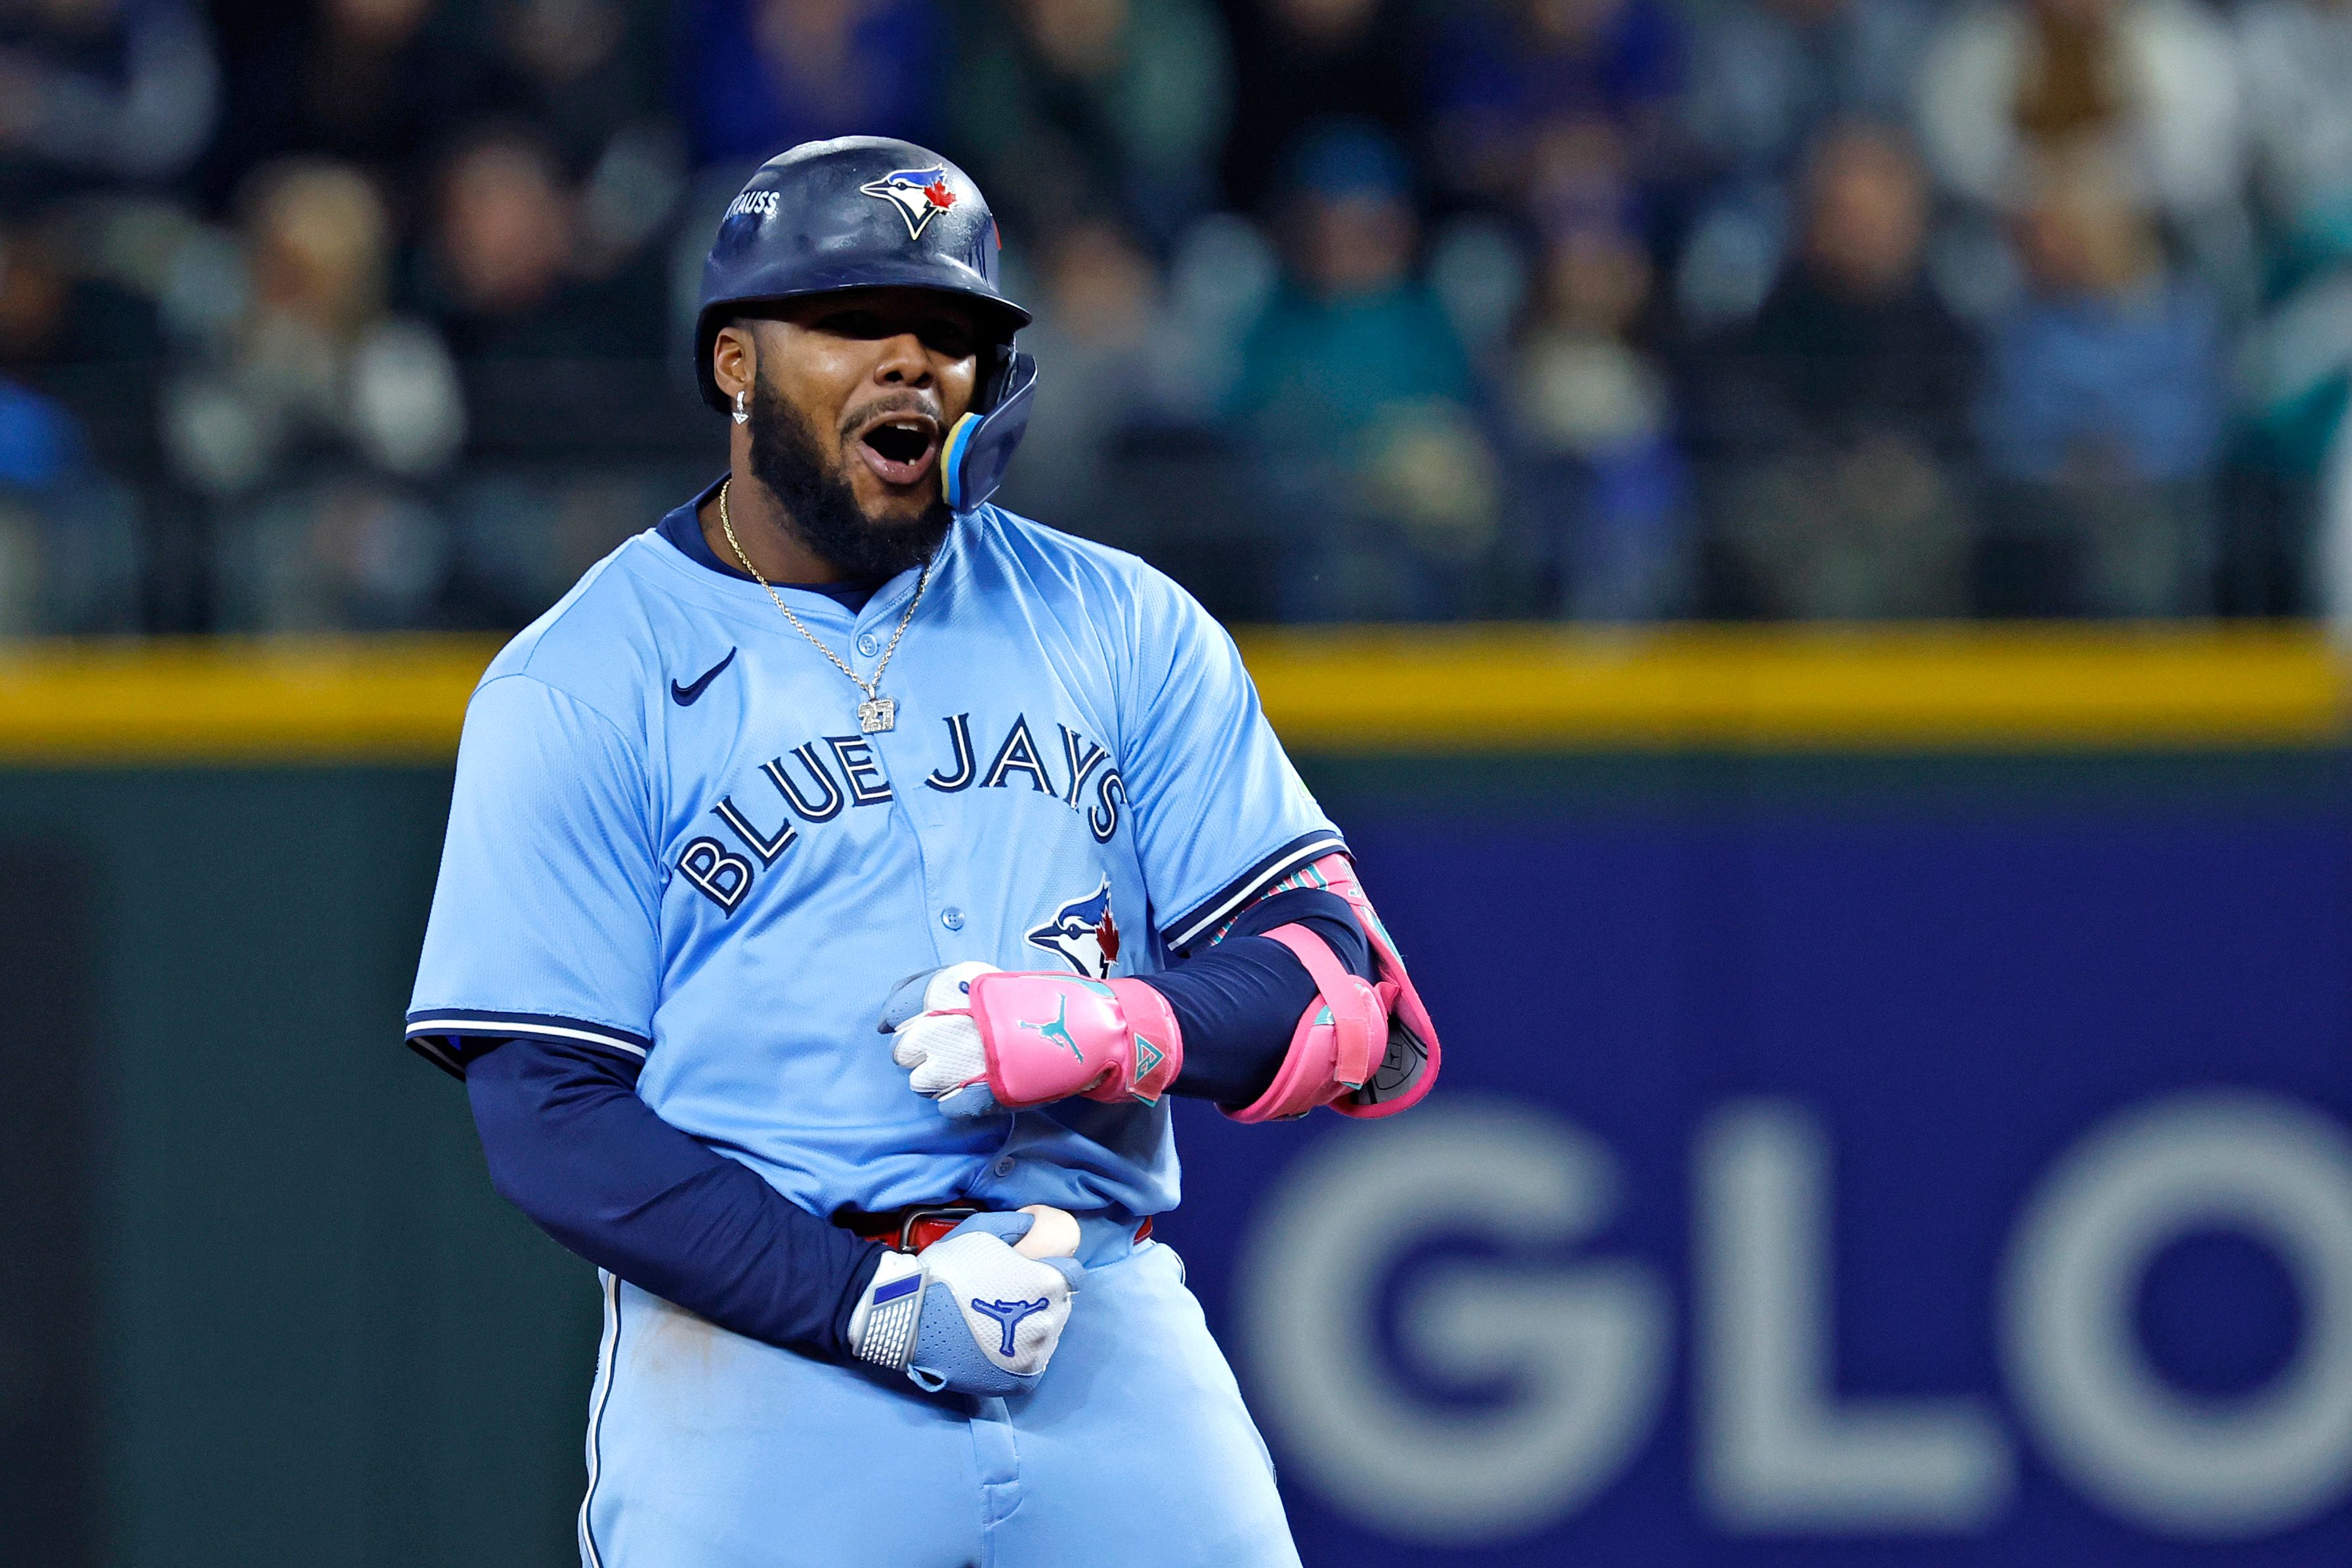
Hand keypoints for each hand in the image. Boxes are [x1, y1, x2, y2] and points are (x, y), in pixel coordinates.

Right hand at [845, 1208, 1083, 1396]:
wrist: (912, 1317)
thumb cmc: (948, 1270)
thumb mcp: (980, 1230)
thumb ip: (1014, 1224)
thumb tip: (1033, 1224)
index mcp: (1049, 1283)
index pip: (1073, 1275)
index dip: (1052, 1269)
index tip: (1032, 1272)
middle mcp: (1051, 1321)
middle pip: (1059, 1307)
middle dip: (1040, 1299)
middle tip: (1007, 1296)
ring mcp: (1036, 1354)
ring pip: (1047, 1335)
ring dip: (1031, 1328)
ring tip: (997, 1322)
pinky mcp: (1020, 1381)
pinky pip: (1032, 1365)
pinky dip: (1020, 1356)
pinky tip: (998, 1344)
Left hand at [880, 963, 1183, 1115]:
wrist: (1105, 1027)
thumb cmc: (1056, 1007)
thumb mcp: (1012, 989)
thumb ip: (975, 996)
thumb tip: (929, 1009)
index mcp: (981, 986)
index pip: (921, 991)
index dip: (898, 1008)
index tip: (888, 1022)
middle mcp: (980, 1015)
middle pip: (919, 1036)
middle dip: (912, 1049)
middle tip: (915, 1055)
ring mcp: (992, 1050)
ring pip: (930, 1073)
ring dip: (928, 1079)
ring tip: (936, 1078)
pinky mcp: (1005, 1083)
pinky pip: (958, 1101)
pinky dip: (951, 1103)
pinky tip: (953, 1100)